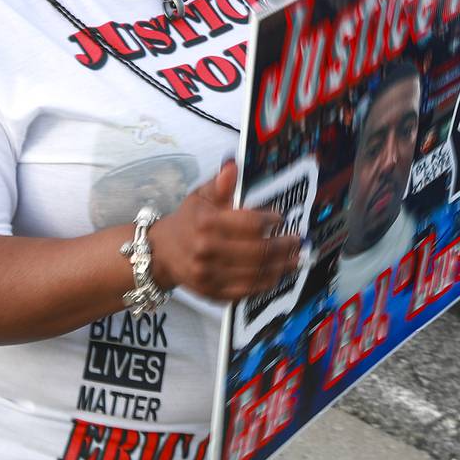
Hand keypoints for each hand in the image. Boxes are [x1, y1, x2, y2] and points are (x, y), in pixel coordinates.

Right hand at [149, 160, 301, 300]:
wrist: (162, 253)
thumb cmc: (188, 221)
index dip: (270, 222)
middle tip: (296, 241)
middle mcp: (207, 251)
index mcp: (206, 223)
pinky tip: (276, 275)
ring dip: (280, 267)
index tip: (280, 218)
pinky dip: (265, 284)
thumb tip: (233, 166)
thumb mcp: (200, 197)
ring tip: (294, 259)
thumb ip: (220, 183)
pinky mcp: (212, 293)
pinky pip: (245, 291)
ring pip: (255, 274)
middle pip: (257, 252)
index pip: (249, 224)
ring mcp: (209, 275)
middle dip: (283, 247)